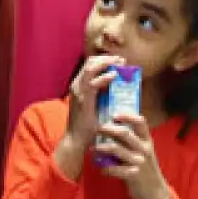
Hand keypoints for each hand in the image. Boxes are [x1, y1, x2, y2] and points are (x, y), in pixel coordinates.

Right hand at [55, 55, 123, 179]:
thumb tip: (120, 88)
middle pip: (90, 62)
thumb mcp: (97, 106)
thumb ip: (105, 96)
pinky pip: (93, 83)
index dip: (105, 60)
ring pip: (90, 67)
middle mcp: (77, 85)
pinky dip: (104, 77)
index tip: (119, 61)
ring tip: (119, 63)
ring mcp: (78, 91)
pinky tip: (114, 76)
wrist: (77, 139)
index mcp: (80, 86)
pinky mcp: (82, 99)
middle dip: (107, 59)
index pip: (91, 65)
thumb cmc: (88, 125)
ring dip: (106, 63)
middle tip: (121, 60)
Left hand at [96, 114, 172, 198]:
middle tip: (97, 129)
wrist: (155, 192)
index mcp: (147, 141)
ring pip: (116, 149)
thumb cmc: (145, 168)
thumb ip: (132, 140)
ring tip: (93, 149)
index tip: (114, 114)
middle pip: (124, 133)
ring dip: (101, 147)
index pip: (140, 122)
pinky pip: (114, 169)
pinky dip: (105, 167)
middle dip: (108, 128)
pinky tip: (100, 167)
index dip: (127, 115)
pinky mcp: (133, 175)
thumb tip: (113, 126)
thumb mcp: (144, 151)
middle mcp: (144, 149)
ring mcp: (139, 162)